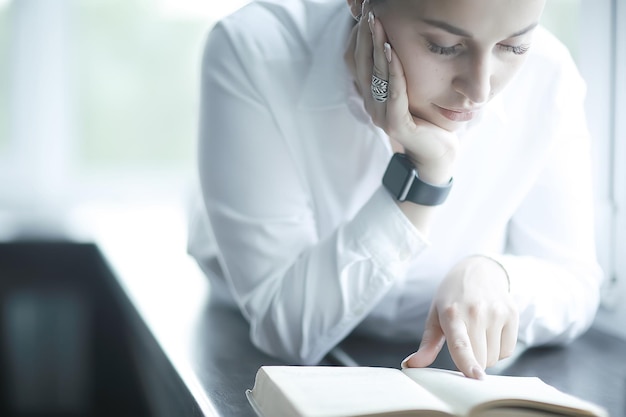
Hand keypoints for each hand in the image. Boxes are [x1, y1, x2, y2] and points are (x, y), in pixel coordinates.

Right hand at [344, 3, 457, 184]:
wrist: (436, 153)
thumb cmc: (426, 118)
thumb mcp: (410, 89)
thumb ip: (398, 71)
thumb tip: (396, 40)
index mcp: (371, 95)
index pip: (358, 60)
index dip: (360, 36)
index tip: (365, 12)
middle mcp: (371, 103)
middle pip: (362, 63)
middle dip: (365, 35)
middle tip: (368, 10)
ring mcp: (380, 114)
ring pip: (375, 74)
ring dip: (376, 46)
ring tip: (376, 22)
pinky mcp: (395, 124)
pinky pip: (393, 92)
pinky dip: (393, 70)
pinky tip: (391, 50)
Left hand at [403, 256, 518, 378]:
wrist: (478, 270)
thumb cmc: (452, 297)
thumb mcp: (435, 315)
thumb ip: (427, 344)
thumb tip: (410, 365)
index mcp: (452, 313)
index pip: (460, 343)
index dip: (467, 362)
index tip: (475, 377)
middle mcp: (476, 311)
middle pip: (480, 358)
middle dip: (472, 361)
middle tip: (465, 343)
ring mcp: (496, 312)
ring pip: (494, 357)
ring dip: (486, 355)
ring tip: (477, 334)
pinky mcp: (512, 313)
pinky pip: (508, 350)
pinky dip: (499, 348)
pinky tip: (491, 331)